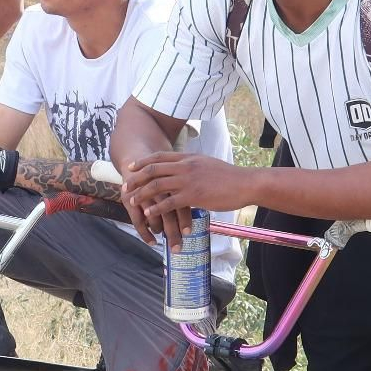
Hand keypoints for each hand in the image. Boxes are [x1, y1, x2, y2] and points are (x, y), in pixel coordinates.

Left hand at [121, 152, 249, 248]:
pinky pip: (169, 202)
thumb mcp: (207, 164)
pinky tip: (149, 214)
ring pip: (157, 185)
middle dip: (136, 179)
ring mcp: (188, 180)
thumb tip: (185, 169)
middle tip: (125, 187)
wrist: (245, 183)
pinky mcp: (193, 195)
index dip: (142, 162)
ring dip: (141, 194)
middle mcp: (185, 166)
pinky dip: (156, 208)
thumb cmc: (229, 177)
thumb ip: (193, 166)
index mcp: (188, 158)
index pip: (159, 157)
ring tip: (132, 202)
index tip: (130, 168)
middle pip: (153, 169)